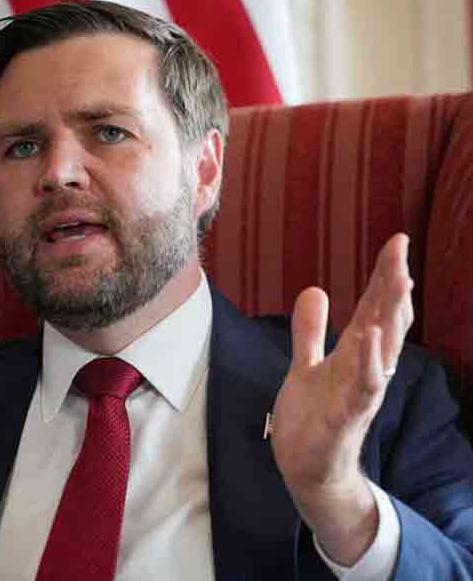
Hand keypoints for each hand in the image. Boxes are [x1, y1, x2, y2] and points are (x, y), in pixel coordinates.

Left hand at [271, 233, 413, 563]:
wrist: (306, 468)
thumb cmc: (312, 417)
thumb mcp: (306, 365)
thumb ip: (311, 330)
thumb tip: (315, 289)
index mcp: (355, 354)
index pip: (374, 307)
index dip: (385, 275)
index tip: (397, 240)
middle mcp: (365, 368)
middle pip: (384, 320)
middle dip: (393, 285)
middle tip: (401, 248)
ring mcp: (359, 392)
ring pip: (383, 349)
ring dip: (390, 316)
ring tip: (397, 280)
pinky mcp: (347, 416)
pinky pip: (364, 386)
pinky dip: (367, 361)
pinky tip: (367, 336)